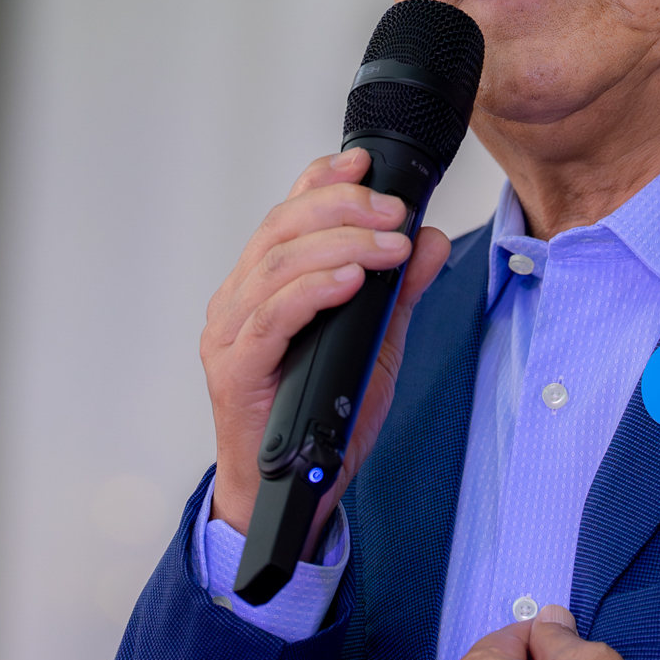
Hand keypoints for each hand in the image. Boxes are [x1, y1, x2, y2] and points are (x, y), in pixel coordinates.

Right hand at [200, 146, 449, 550]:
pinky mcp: (234, 370)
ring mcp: (229, 334)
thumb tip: (430, 240)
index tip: (364, 162)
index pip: (286, 214)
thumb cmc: (321, 420)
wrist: (288, 497)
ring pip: (276, 264)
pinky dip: (313, 290)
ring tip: (388, 244)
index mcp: (264, 285)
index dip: (322, 180)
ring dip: (339, 245)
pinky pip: (271, 317)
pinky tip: (350, 279)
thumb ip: (398, 292)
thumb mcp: (375, 346)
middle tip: (394, 211)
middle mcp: (238, 301)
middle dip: (343, 208)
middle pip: (280, 228)